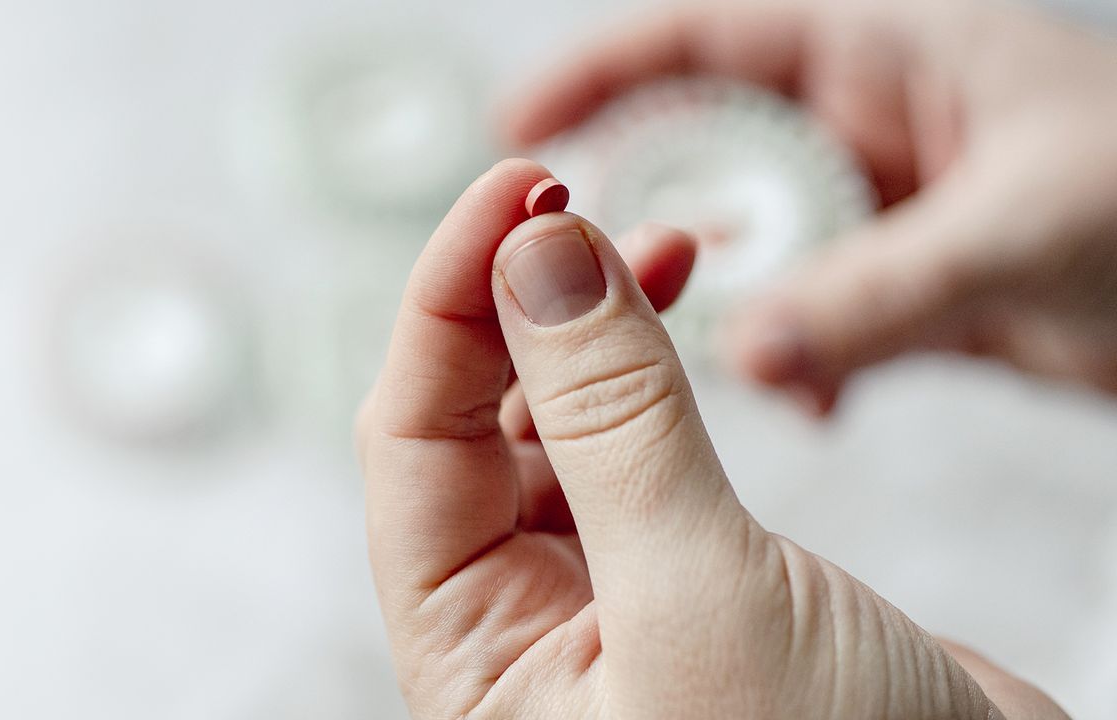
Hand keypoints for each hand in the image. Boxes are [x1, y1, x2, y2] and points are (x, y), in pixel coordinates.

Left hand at [358, 159, 1066, 717]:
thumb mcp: (703, 597)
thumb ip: (614, 423)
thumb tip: (538, 262)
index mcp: (478, 662)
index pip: (413, 449)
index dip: (448, 307)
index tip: (517, 197)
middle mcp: (524, 628)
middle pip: (473, 423)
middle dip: (518, 305)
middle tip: (574, 205)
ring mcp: (609, 594)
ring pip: (559, 423)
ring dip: (589, 325)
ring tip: (650, 241)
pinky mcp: (691, 567)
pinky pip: (638, 442)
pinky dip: (652, 367)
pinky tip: (671, 310)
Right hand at [504, 0, 1116, 412]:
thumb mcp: (1025, 224)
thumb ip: (881, 289)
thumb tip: (750, 353)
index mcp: (883, 54)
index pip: (707, 42)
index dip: (602, 74)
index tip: (519, 132)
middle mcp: (868, 130)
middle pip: (712, 161)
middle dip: (658, 218)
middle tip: (605, 283)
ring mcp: (883, 216)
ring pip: (758, 259)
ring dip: (735, 312)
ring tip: (733, 358)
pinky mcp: (909, 292)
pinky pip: (817, 326)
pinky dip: (804, 366)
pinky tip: (821, 401)